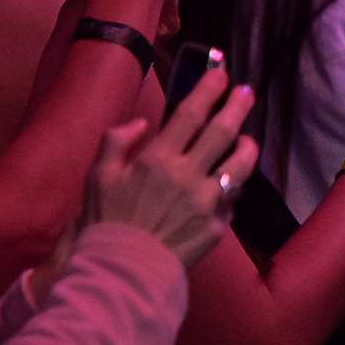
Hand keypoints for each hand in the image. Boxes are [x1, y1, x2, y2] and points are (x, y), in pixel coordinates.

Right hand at [83, 65, 254, 264]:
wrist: (121, 269)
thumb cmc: (105, 221)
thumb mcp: (97, 176)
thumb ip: (116, 142)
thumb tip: (143, 123)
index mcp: (157, 159)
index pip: (190, 114)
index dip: (208, 90)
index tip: (221, 75)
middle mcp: (188, 175)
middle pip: (223, 131)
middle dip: (237, 106)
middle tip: (246, 92)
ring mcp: (207, 201)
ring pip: (240, 165)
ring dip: (247, 146)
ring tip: (247, 139)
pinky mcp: (217, 226)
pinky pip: (231, 200)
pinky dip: (230, 189)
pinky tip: (228, 185)